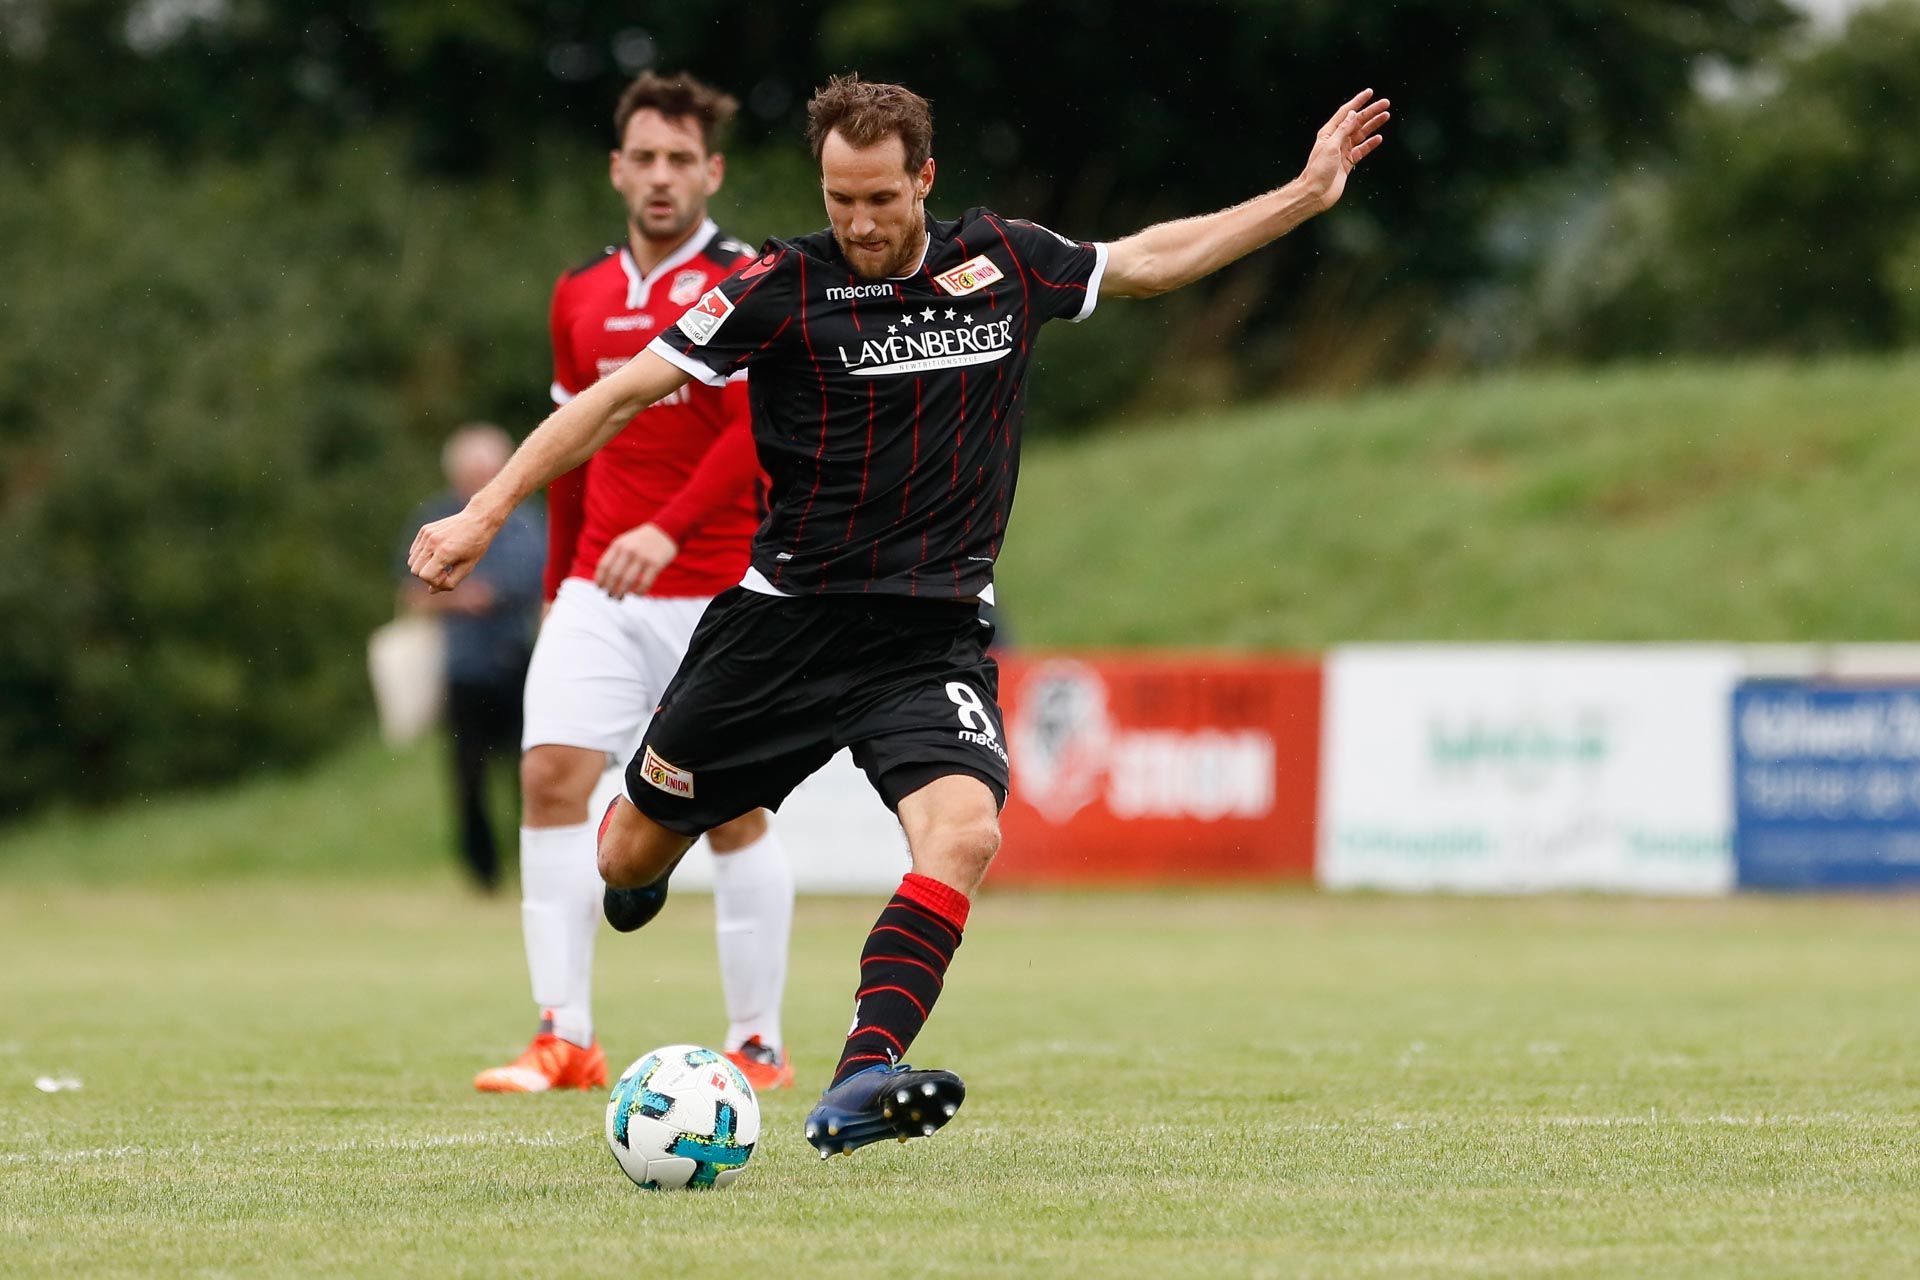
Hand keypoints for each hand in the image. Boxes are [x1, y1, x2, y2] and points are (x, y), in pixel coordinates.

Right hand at [408, 505, 499, 592]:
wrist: (478, 520)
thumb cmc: (476, 545)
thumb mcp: (467, 567)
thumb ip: (449, 582)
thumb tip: (431, 591)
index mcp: (444, 552)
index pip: (425, 576)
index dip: (435, 581)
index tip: (448, 574)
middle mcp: (432, 542)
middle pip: (415, 570)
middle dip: (427, 575)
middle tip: (445, 570)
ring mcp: (427, 534)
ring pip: (412, 561)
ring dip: (423, 566)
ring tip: (441, 562)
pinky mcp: (425, 530)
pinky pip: (414, 550)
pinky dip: (422, 556)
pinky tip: (438, 553)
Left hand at [594, 522, 678, 599]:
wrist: (665, 530)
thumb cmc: (641, 541)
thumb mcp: (625, 542)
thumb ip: (614, 556)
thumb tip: (603, 579)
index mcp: (618, 545)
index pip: (604, 565)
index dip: (600, 579)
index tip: (600, 588)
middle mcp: (629, 550)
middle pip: (614, 575)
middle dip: (610, 589)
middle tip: (611, 596)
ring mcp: (643, 557)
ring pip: (627, 581)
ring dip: (621, 592)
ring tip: (619, 597)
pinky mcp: (656, 564)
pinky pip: (644, 583)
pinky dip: (639, 592)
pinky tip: (637, 594)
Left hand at [1300, 89, 1391, 211]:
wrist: (1316, 193)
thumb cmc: (1318, 171)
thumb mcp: (1331, 147)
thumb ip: (1343, 130)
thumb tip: (1353, 114)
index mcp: (1329, 133)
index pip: (1346, 112)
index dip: (1358, 101)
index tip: (1369, 93)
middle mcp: (1336, 140)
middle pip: (1357, 122)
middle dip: (1371, 112)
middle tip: (1385, 104)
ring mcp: (1343, 151)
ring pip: (1361, 134)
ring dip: (1373, 125)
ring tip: (1386, 116)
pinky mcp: (1348, 162)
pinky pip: (1362, 150)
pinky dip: (1370, 144)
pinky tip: (1378, 138)